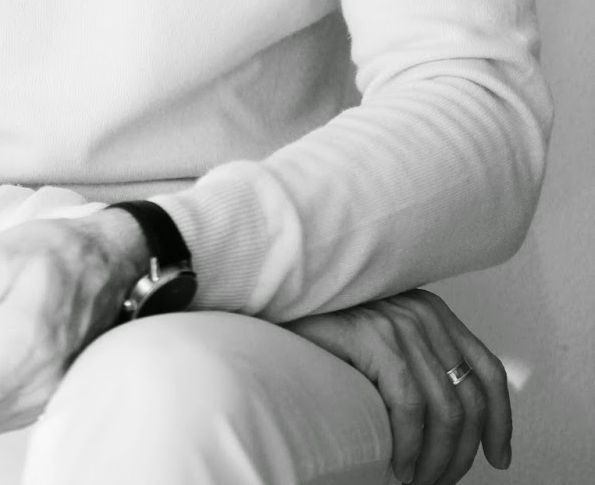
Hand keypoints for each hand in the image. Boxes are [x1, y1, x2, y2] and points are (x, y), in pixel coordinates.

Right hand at [286, 288, 511, 484]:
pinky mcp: (371, 335)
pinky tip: (397, 465)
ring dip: (436, 460)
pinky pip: (409, 405)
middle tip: (437, 483)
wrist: (278, 318)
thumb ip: (422, 367)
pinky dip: (410, 445)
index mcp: (433, 314)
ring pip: (445, 410)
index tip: (500, 458)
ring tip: (416, 481)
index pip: (487, 370)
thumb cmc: (330, 343)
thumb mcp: (388, 348)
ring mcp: (397, 321)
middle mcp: (423, 312)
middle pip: (470, 399)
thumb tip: (460, 426)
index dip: (501, 421)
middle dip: (460, 455)